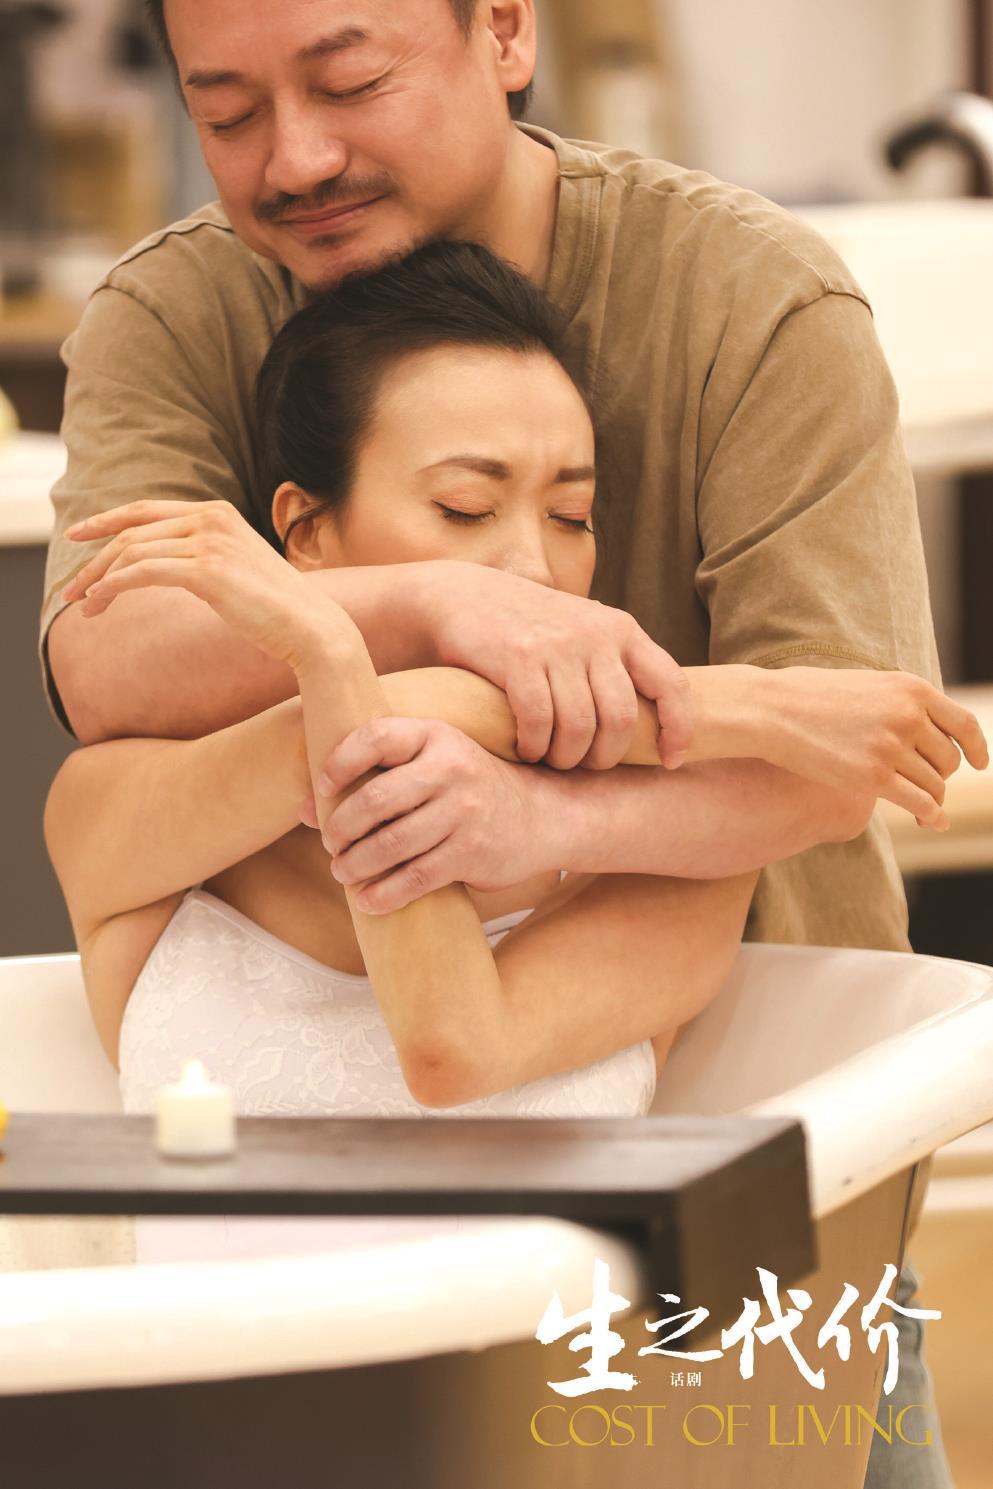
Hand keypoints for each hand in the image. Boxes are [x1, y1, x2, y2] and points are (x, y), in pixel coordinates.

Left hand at [60, 499, 353, 667]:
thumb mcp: (235, 570)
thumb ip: (203, 557)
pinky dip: (113, 588)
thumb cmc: (275, 608)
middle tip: (72, 591)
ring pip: (132, 553)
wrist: (311, 626)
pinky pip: (142, 573)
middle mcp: (211, 519)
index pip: (146, 510)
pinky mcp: (206, 571)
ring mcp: (210, 542)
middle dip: (94, 561)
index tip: (77, 534)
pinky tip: (99, 604)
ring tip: (82, 607)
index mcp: (217, 513)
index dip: (106, 520)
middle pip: (132, 532)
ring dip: (99, 581)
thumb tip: (167, 567)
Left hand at [311, 716, 556, 912]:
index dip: (340, 761)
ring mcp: (464, 811)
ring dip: (355, 865)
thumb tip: (302, 810)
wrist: (541, 816)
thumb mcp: (430, 766)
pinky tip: (367, 901)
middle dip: (340, 829)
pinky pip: (414, 878)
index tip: (323, 787)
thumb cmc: (468, 789)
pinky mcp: (472, 853)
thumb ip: (372, 778)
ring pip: (390, 845)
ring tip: (343, 872)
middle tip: (330, 844)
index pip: (376, 737)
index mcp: (435, 736)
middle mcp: (451, 768)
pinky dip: (383, 894)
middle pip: (375, 799)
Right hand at [424, 561, 690, 770]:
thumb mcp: (582, 632)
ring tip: (551, 759)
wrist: (463, 595)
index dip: (678, 729)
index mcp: (622, 630)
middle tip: (584, 765)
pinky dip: (534, 747)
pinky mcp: (518, 658)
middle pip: (620, 720)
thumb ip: (612, 665)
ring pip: (580, 728)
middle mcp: (596, 635)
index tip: (670, 761)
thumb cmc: (529, 627)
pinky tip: (525, 748)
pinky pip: (539, 723)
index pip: (672, 684)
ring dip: (565, 757)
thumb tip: (649, 724)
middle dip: (603, 757)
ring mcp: (558, 645)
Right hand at [766, 667, 988, 828]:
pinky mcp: (873, 777)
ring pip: (934, 784)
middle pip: (948, 759)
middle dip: (941, 775)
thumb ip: (899, 704)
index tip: (980, 763)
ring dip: (931, 798)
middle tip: (926, 783)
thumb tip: (922, 730)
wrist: (771, 709)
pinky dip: (931, 816)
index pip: (963, 723)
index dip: (977, 747)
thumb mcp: (867, 686)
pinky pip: (919, 802)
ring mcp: (891, 747)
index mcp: (911, 688)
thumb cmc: (809, 696)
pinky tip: (932, 823)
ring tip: (924, 807)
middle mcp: (908, 716)